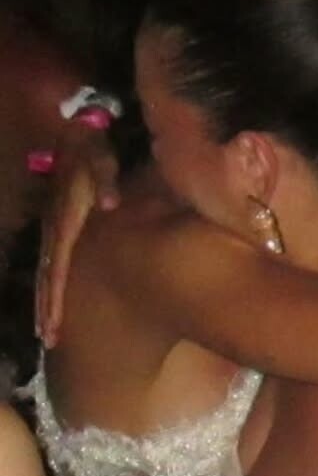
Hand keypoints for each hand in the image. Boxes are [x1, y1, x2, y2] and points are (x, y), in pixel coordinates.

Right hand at [35, 129, 119, 348]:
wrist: (76, 135)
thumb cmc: (93, 146)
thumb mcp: (99, 157)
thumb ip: (105, 178)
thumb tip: (111, 203)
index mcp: (64, 217)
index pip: (58, 263)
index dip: (55, 294)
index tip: (54, 322)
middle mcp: (55, 228)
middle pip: (49, 274)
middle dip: (47, 308)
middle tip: (48, 339)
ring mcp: (54, 229)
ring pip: (49, 270)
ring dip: (48, 301)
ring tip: (48, 332)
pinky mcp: (59, 228)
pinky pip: (55, 262)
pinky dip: (54, 285)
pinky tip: (56, 303)